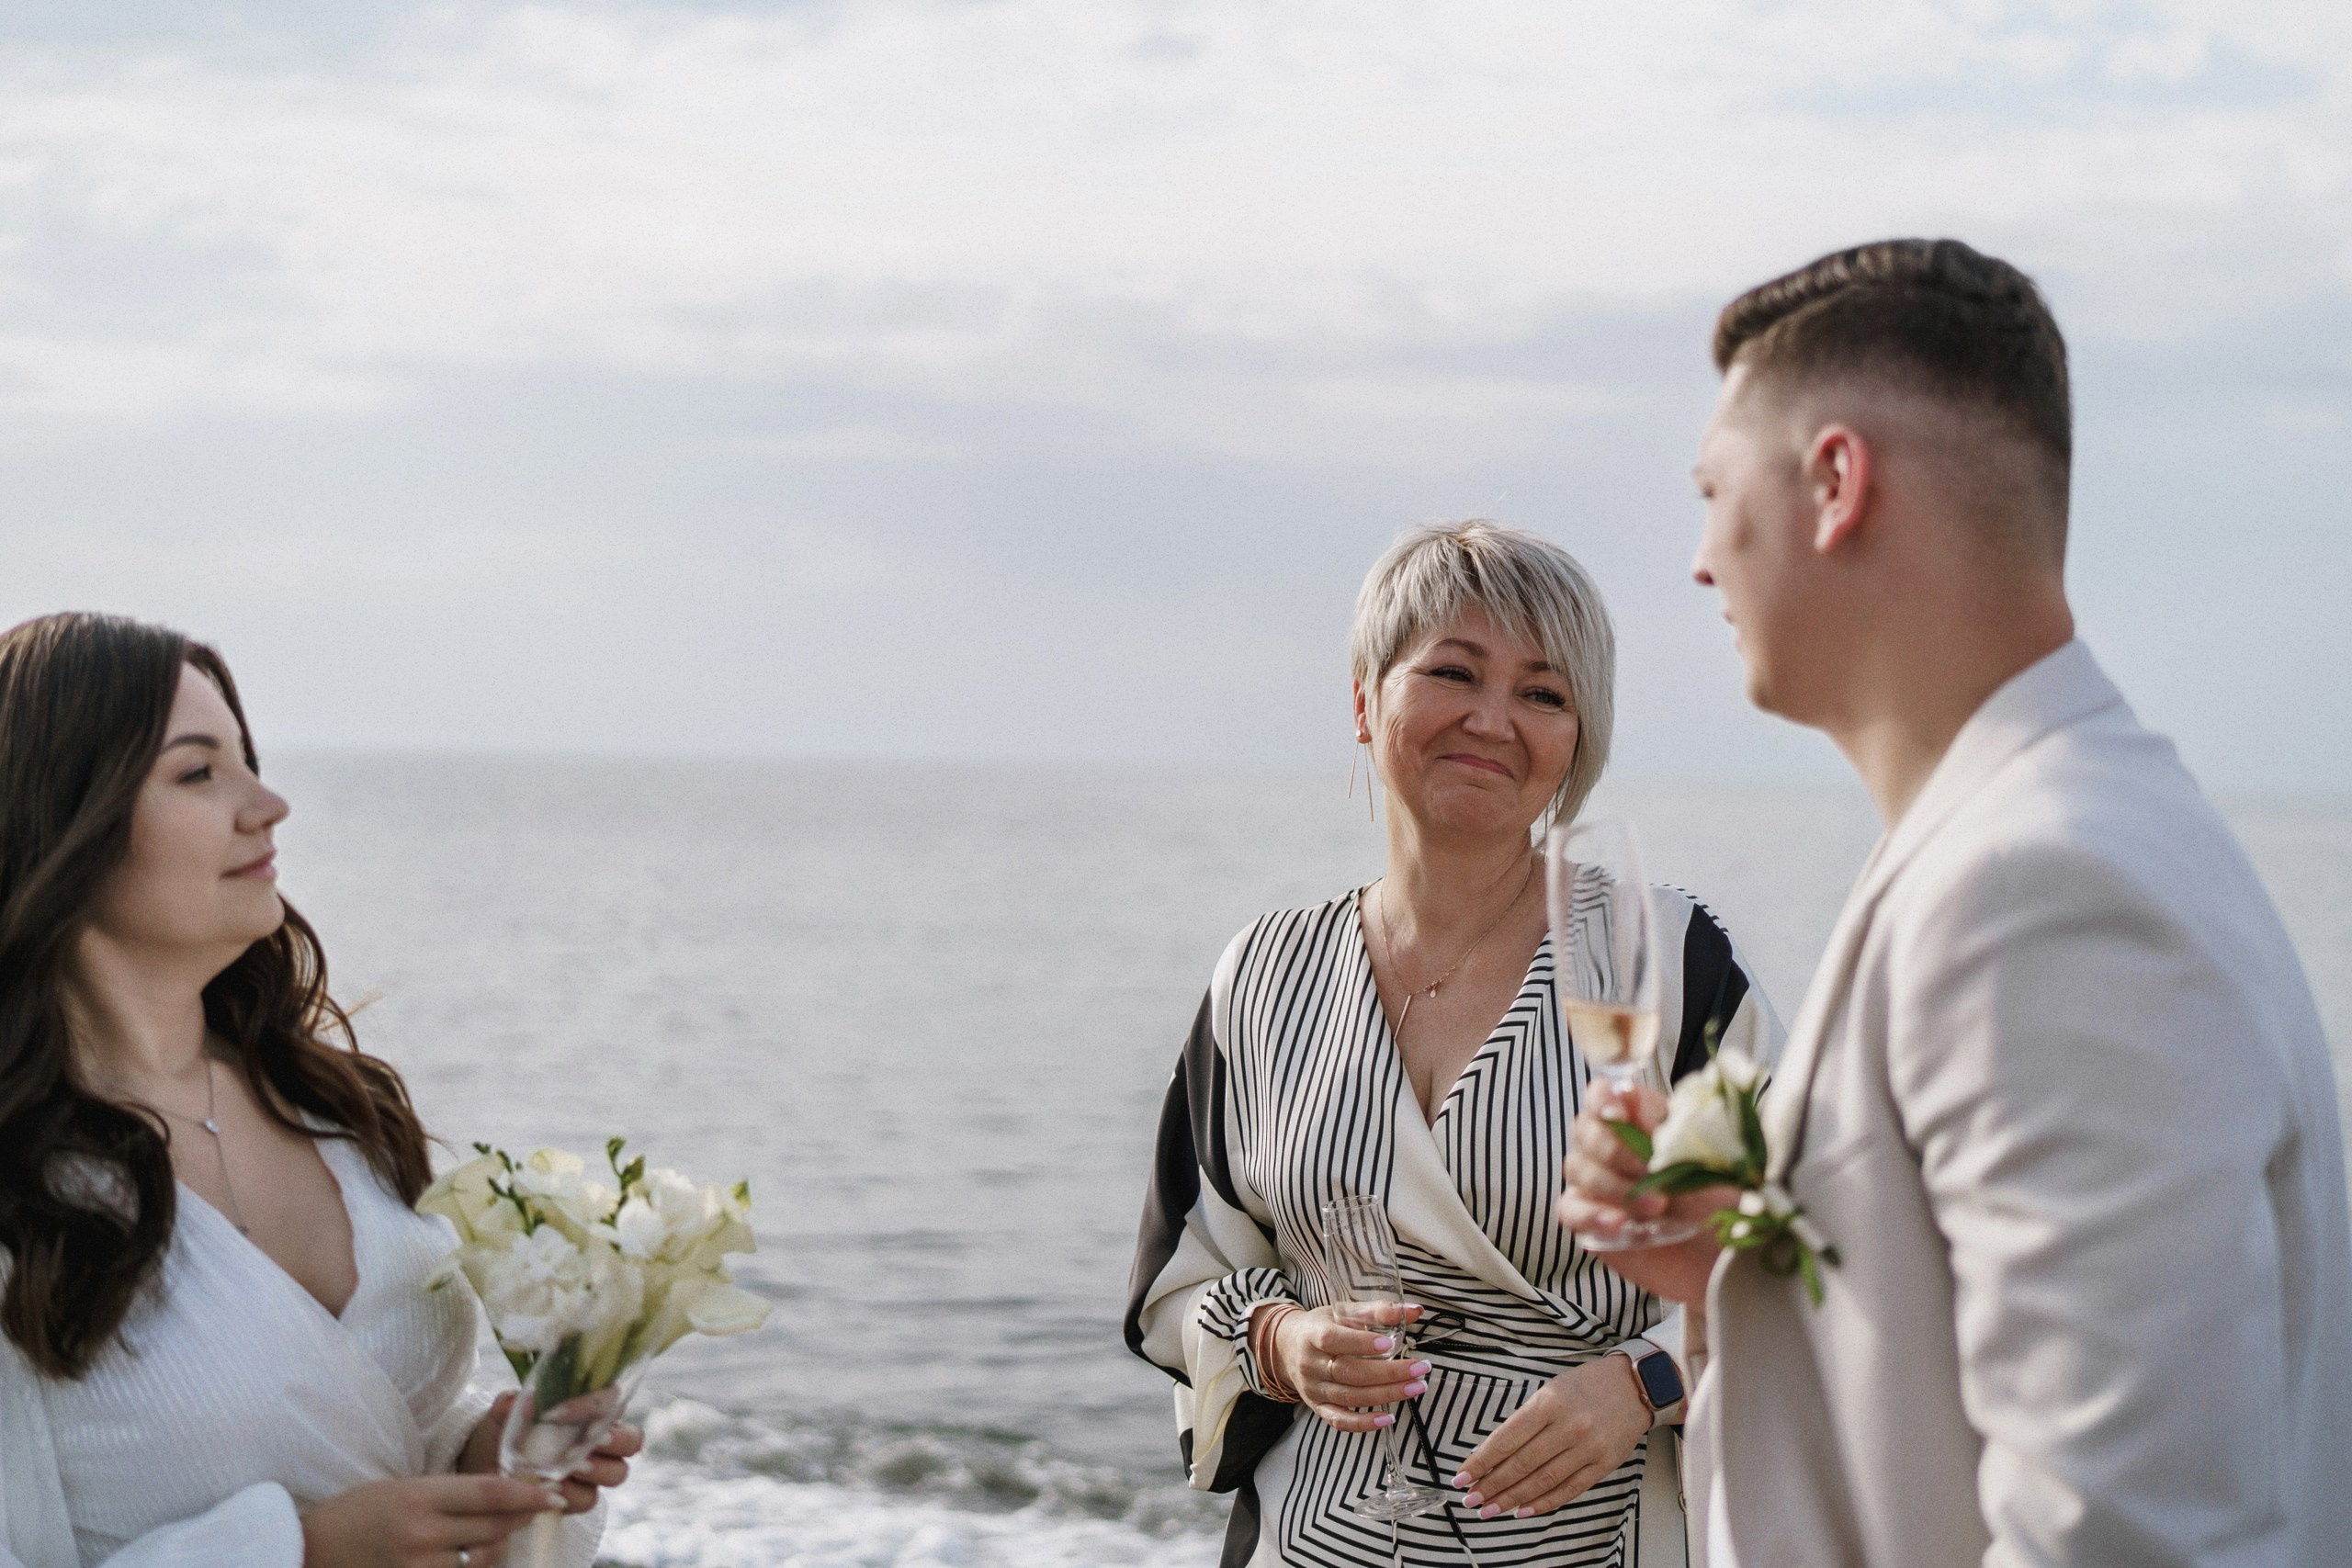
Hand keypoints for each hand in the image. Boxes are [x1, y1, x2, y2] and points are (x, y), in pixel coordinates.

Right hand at [300, 1476, 556, 1567]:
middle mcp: (420, 1535)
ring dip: (497, 1546)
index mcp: (418, 1498)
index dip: (528, 1494)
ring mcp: (416, 1567)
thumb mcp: (403, 1488)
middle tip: (534, 1506)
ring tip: (495, 1532)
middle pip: (493, 1528)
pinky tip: (470, 1555)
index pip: (490, 1494)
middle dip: (521, 1518)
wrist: (308, 1549)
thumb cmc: (358, 1512)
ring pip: (482, 1559)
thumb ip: (450, 1492)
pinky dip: (472, 1567)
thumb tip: (503, 1491)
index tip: (552, 1492)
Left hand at [457, 1393, 642, 1513]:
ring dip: (597, 1470)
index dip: (605, 1404)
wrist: (481, 1474)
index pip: (615, 1401)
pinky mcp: (577, 1498)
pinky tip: (550, 1489)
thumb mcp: (500, 1417)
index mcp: (588, 1411)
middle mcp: (598, 1440)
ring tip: (571, 1468)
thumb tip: (514, 1400)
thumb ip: (508, 1405)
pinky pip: (589, 1499)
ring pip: (617, 1472)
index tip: (575, 1410)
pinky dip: (571, 1495)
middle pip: (632, 1440)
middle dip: (617, 1441)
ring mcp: (592, 1471)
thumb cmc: (499, 1436)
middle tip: (593, 1442)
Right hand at [1266, 1300, 1427, 1433]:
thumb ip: (1378, 1311)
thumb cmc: (1322, 1326)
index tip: (1389, 1344)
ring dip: (1386, 1394)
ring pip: (1350, 1396)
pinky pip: (1340, 1420)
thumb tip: (1416, 1311)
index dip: (1360, 1343)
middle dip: (1388, 1373)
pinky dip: (1363, 1424)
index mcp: (1312, 1334)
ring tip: (1415, 1387)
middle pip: (1348, 1372)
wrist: (1288, 1348)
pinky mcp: (1318, 1407)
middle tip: (1420, 1368)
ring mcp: (1314, 1389)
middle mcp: (1310, 1364)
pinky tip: (1388, 1418)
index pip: (1333, 1339)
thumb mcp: (1343, 1311)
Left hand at [1450, 1356, 1650, 1517]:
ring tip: (1490, 1509)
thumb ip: (1524, 1420)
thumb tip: (1490, 1452)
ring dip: (1512, 1499)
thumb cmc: (1585, 1385)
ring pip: (1543, 1480)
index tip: (1461, 1477)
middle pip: (1522, 1464)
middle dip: (1492, 1485)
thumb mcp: (1550, 1390)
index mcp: (1549, 1402)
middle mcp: (1568, 1426)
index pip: (1507, 1438)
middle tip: (1470, 1500)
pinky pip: (1570, 1489)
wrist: (1635, 1385)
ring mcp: (1588, 1447)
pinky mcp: (1604, 1464)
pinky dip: (1544, 1503)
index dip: (1482, 1461)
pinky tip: (1523, 1510)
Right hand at [1557, 1082, 1736, 1303]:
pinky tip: (1620, 1223)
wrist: (1725, 1259)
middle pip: (1584, 1129)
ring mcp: (1598, 1186)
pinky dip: (1592, 1213)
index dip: (1602, 1099)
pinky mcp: (1591, 1222)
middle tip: (1649, 1170)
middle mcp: (1612, 1149)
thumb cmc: (1720, 1205)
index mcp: (1639, 1123)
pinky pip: (1569, 1209)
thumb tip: (1632, 1097)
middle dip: (1614, 1149)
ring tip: (1657, 1207)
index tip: (1619, 1113)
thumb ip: (1666, 1127)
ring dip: (1613, 1184)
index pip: (1601, 1095)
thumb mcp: (1705, 1161)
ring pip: (1577, 1168)